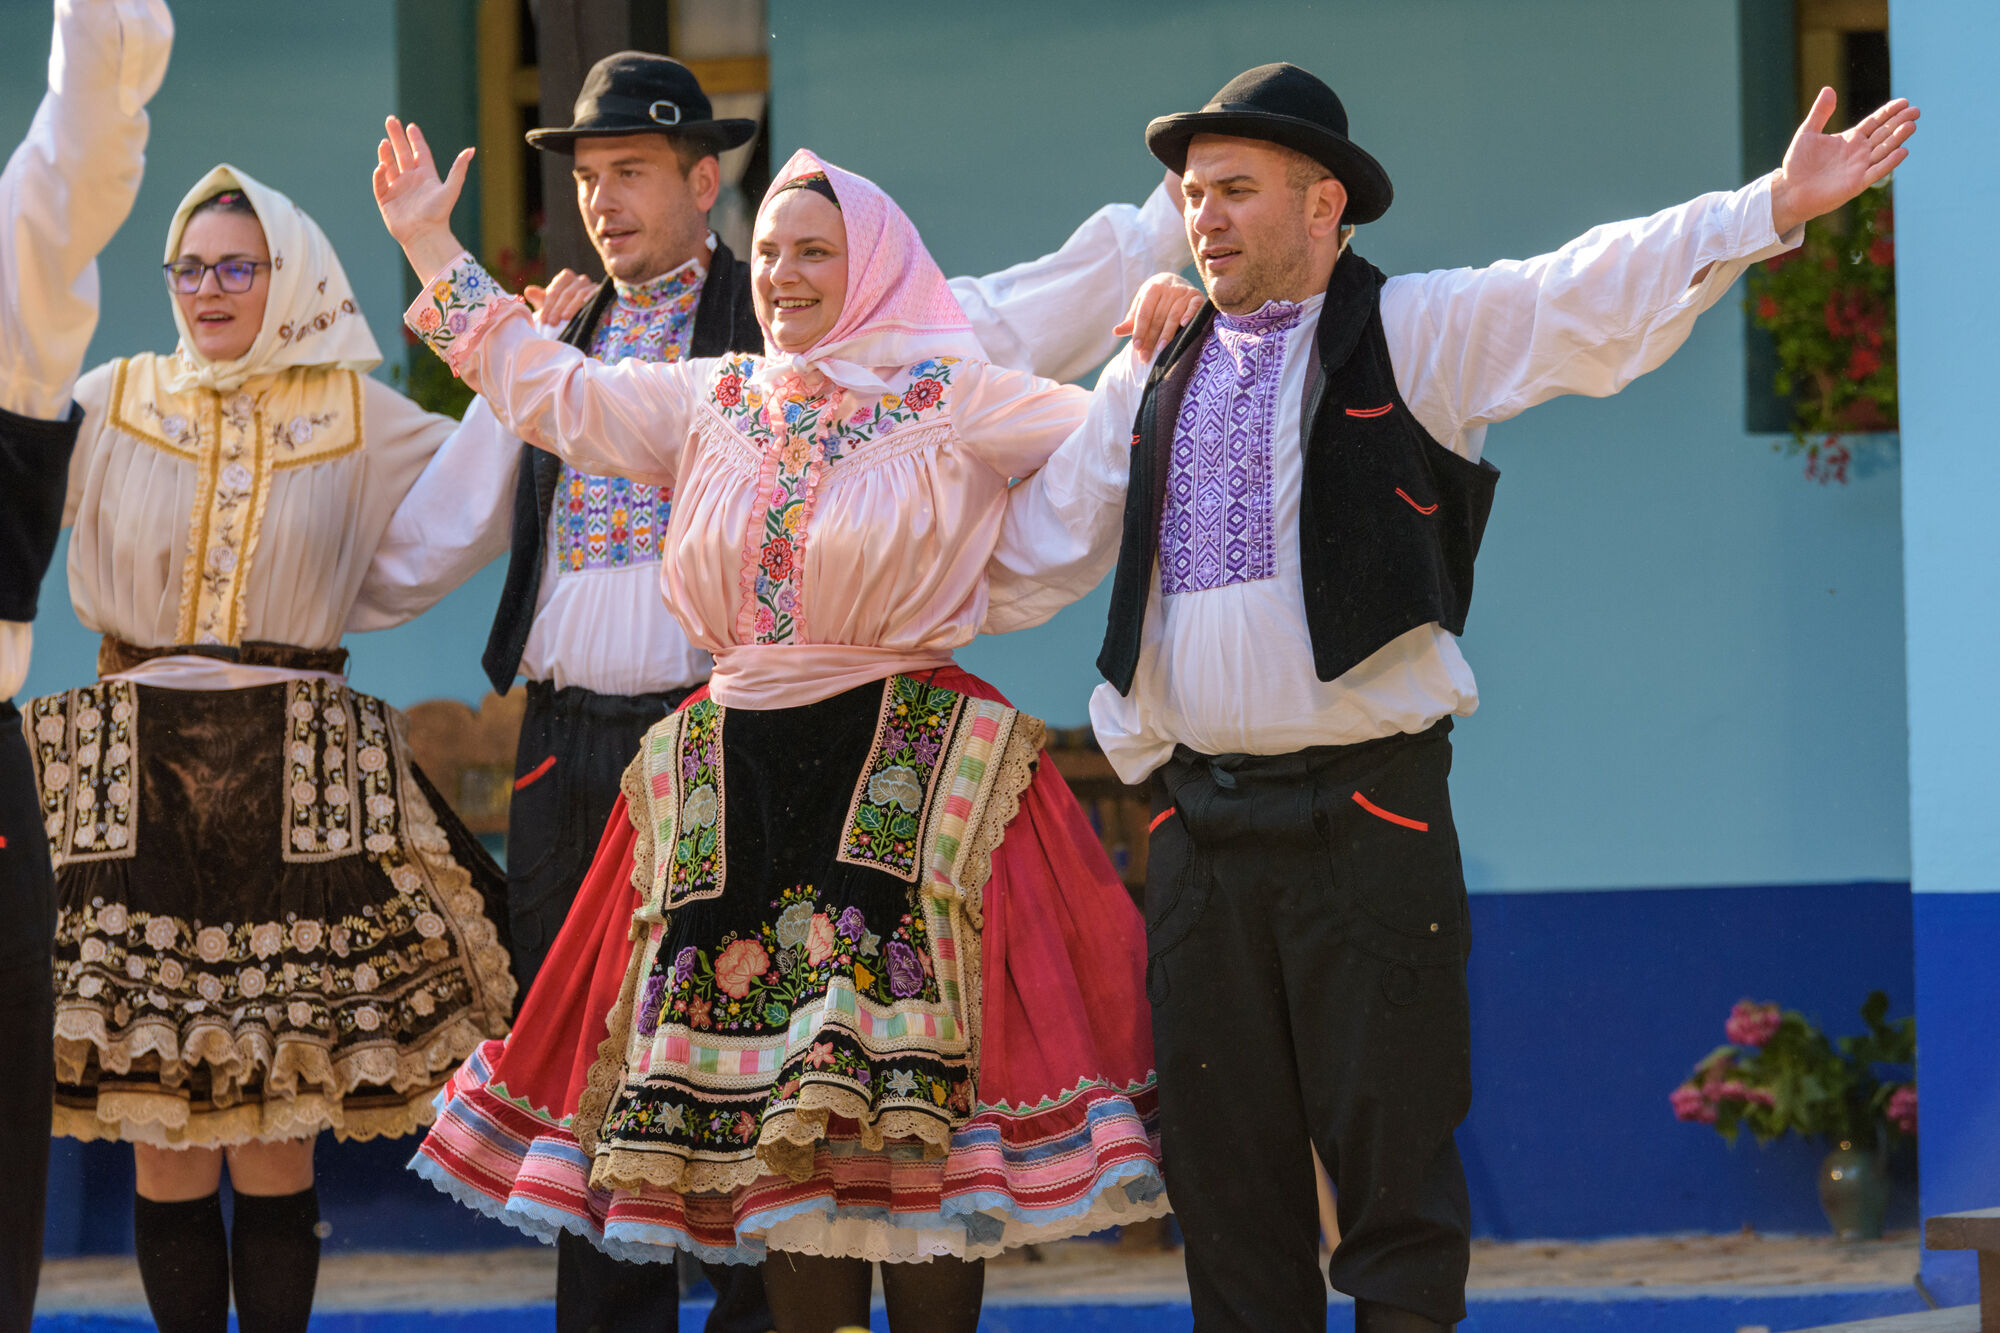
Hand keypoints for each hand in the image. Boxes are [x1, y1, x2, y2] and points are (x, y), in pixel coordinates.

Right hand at [373, 115, 474, 282]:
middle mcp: (411, 180)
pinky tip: (381, 166)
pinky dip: (379, 174)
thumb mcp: (451, 189)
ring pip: (389, 165)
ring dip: (386, 153)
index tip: (410, 126)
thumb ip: (459, 169)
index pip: (420, 152)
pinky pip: (380, 183)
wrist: (425, 235)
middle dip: (396, 137)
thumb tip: (471, 150)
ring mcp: (397, 188)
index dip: (415, 139)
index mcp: (426, 176)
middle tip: (391, 119)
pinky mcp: (386, 199)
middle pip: (402, 153)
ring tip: (384, 141)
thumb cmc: (439, 214)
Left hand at [526, 268, 596, 331]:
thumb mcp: (550, 304)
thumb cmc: (563, 309)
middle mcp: (580, 279)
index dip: (548, 305)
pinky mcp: (602, 294)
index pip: (555, 290)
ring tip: (564, 319)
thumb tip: (528, 291)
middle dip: (558, 308)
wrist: (584, 315)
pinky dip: (588, 304)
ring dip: (571, 308)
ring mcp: (592, 286)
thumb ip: (540, 298)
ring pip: (580, 295)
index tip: (544, 319)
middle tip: (552, 322)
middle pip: (567, 293)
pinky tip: (584, 313)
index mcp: (565, 277)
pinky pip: (594, 298)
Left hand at [1115, 272, 1205, 358]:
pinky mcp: (1197, 296)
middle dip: (1151, 339)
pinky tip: (1184, 325)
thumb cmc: (1154, 299)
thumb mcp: (1141, 305)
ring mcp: (1183, 292)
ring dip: (1167, 333)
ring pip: (1173, 315)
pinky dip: (1190, 314)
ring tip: (1161, 349)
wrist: (1174, 280)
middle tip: (1146, 357)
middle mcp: (1168, 289)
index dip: (1139, 331)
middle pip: (1158, 318)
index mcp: (1152, 289)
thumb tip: (1115, 332)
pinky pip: (1194, 306)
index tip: (1136, 348)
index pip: (1144, 313)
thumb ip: (1131, 320)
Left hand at [1769, 89, 1918, 235]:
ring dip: (1898, 138)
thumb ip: (1820, 113)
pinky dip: (1889, 162)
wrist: (1790, 191)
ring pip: (1884, 150)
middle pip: (1884, 133)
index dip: (1889, 112)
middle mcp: (1859, 152)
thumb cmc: (1797, 164)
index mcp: (1850, 139)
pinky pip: (1877, 171)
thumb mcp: (1807, 133)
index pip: (1875, 122)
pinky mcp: (1857, 183)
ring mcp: (1860, 167)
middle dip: (1900, 122)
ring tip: (1911, 125)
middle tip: (1915, 110)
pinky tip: (1902, 151)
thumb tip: (1828, 89)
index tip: (1904, 102)